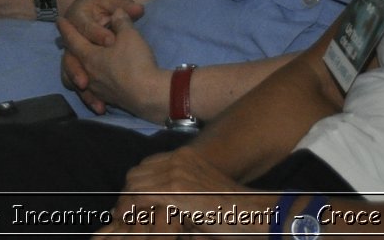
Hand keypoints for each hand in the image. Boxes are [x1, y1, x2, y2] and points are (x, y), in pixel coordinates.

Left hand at [58, 0, 159, 118]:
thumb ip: (121, 21)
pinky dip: (90, 91)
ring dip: (77, 73)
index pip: (73, 39)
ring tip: (76, 71)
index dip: (66, 29)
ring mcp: (96, 89)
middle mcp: (88, 73)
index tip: (59, 21)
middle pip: (72, 60)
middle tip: (63, 42)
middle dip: (69, 49)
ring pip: (80, 79)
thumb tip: (117, 12)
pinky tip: (95, 92)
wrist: (148, 95)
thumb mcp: (129, 35)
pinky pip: (93, 93)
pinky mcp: (107, 99)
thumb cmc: (135, 61)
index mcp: (89, 56)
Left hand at [100, 147, 269, 237]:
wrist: (256, 213)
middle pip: (135, 174)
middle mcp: (179, 159)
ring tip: (130, 225)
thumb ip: (181, 196)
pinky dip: (135, 215)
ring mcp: (177, 173)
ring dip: (129, 206)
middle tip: (128, 218)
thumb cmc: (233, 211)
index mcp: (185, 157)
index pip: (144, 167)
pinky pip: (141, 200)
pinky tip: (137, 227)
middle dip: (128, 196)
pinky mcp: (177, 191)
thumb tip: (158, 211)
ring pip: (134, 186)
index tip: (131, 208)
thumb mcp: (202, 195)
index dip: (135, 188)